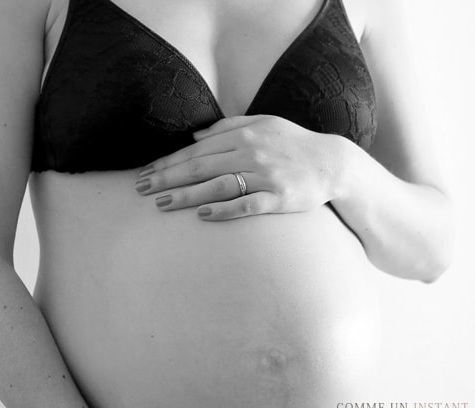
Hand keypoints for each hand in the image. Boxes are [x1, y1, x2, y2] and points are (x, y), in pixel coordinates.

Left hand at [134, 115, 347, 219]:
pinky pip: (247, 204)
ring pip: (218, 185)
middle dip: (167, 178)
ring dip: (187, 195)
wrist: (333, 163)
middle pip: (200, 166)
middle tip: (141, 189)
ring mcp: (265, 176)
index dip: (168, 162)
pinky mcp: (279, 197)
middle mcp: (251, 153)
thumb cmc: (294, 144)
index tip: (146, 172)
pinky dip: (224, 209)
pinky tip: (203, 215)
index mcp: (244, 135)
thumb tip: (195, 135)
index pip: (197, 150)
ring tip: (162, 204)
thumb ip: (229, 128)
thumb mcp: (263, 124)